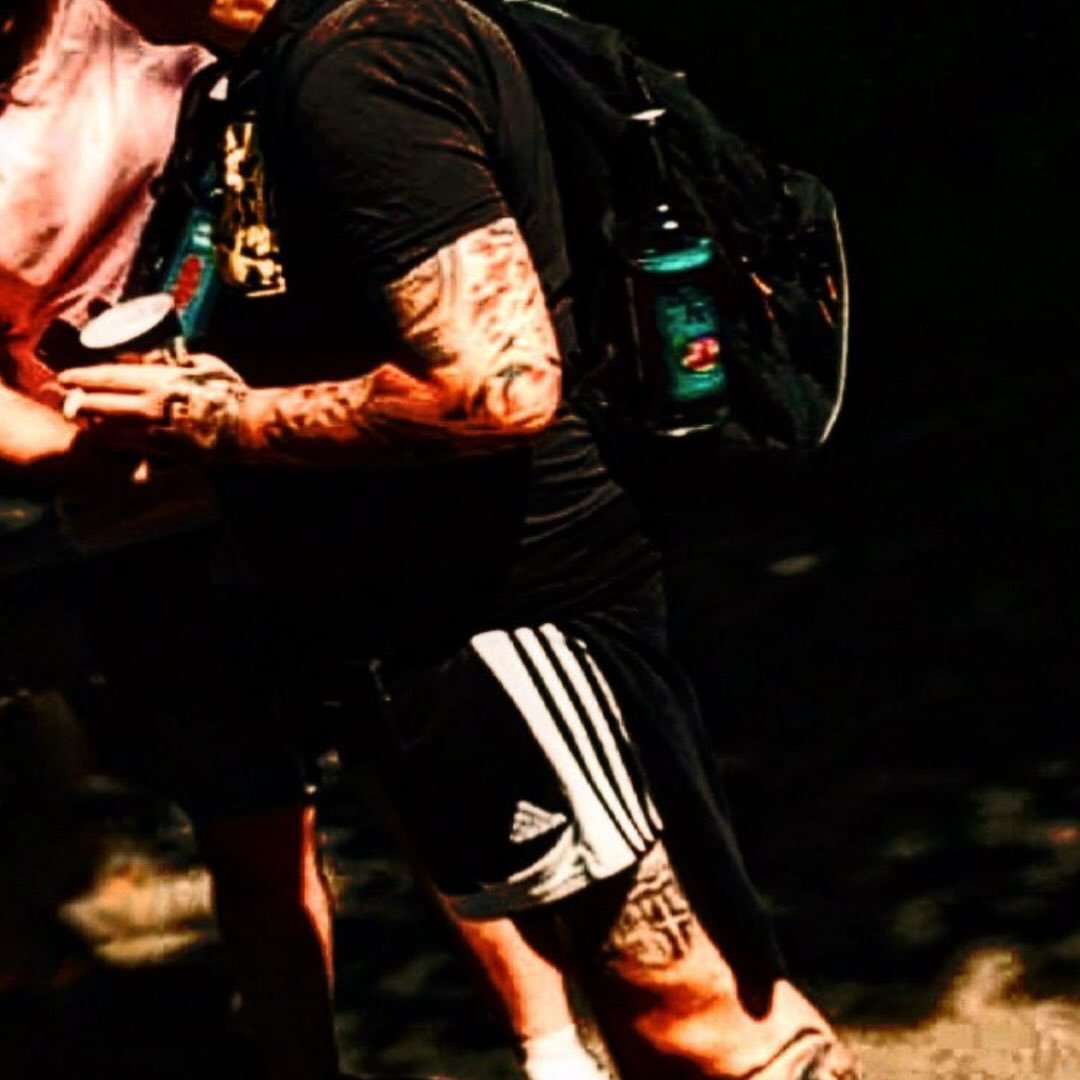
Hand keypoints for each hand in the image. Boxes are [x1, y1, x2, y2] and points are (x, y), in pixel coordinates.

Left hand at [58, 353, 247, 454]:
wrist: (247, 428)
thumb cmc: (228, 392)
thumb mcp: (201, 363)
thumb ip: (171, 360)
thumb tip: (148, 357)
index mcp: (158, 382)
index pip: (108, 378)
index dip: (83, 377)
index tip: (66, 377)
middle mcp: (149, 408)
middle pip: (100, 405)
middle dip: (79, 402)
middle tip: (66, 399)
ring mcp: (154, 432)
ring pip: (110, 429)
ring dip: (93, 423)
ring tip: (84, 418)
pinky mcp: (163, 451)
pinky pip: (129, 446)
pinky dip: (114, 440)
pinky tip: (110, 436)